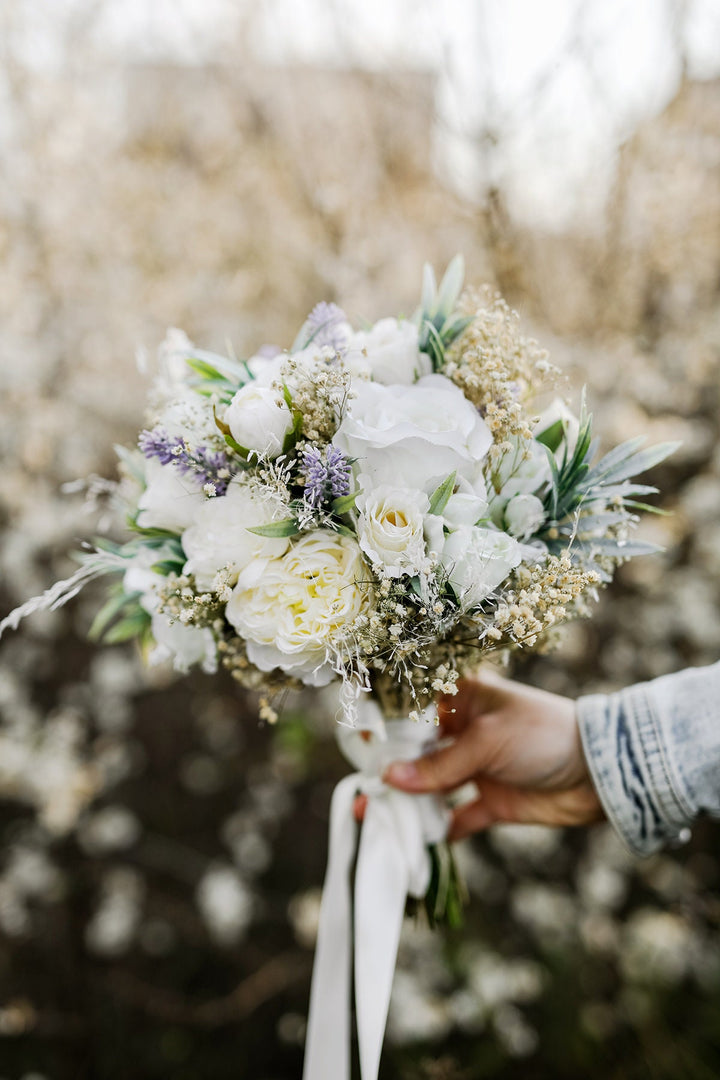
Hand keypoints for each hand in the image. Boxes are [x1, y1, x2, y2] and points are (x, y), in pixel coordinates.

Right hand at [357, 670, 603, 840]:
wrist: (602, 773)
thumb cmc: (545, 734)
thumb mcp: (488, 741)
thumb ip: (440, 765)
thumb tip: (388, 779)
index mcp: (462, 697)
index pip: (412, 705)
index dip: (384, 720)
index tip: (355, 738)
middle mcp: (462, 730)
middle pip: (414, 750)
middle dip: (386, 769)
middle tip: (359, 788)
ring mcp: (475, 767)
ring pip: (429, 786)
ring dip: (404, 802)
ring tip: (373, 818)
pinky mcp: (490, 802)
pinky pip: (455, 818)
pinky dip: (436, 832)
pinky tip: (413, 844)